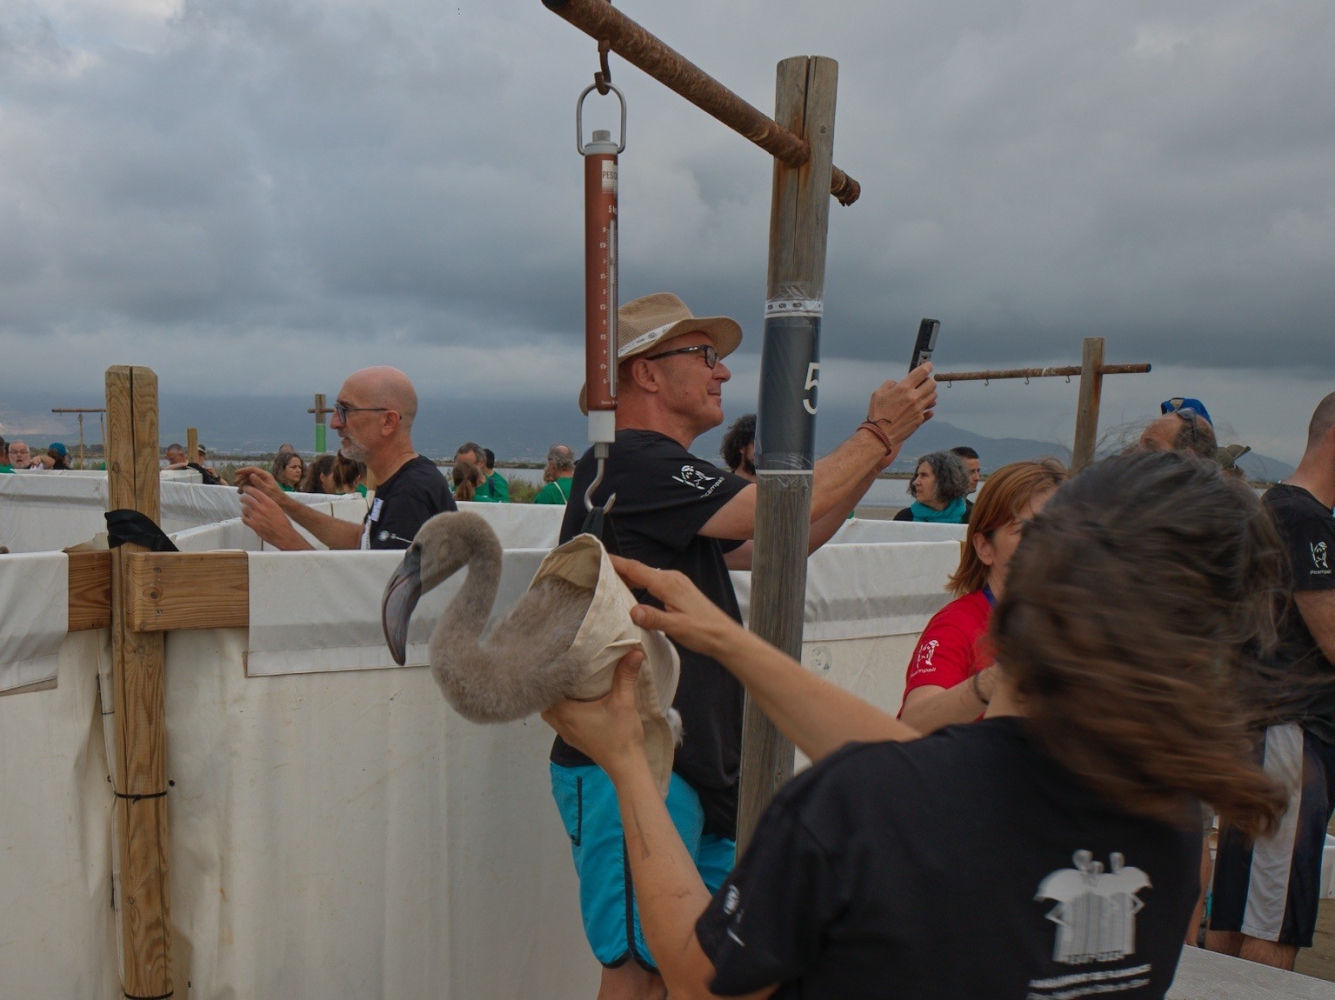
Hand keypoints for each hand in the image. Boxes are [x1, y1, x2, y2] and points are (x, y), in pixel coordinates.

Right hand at [233, 465, 284, 501]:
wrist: (281, 503)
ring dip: (243, 484)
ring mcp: (261, 482)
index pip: (252, 469)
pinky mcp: (260, 487)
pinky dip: (246, 488)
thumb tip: (251, 475)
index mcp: (266, 475)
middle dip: (241, 478)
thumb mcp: (266, 490)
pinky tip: (242, 493)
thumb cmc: (275, 497)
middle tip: (235, 483)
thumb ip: (259, 482)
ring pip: (249, 480)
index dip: (243, 470)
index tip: (235, 472)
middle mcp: (263, 477)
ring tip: (239, 492)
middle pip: (249, 474)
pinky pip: (250, 485)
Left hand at [239, 485, 304, 548]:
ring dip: (244, 508)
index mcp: (269, 502)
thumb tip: (262, 500)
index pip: (255, 491)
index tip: (246, 488)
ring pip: (244, 508)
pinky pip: (244, 519)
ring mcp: (256, 517)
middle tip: (243, 498)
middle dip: (243, 498)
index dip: (248, 489)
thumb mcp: (277, 508)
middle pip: (246, 499)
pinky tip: (246, 517)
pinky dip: (244, 517)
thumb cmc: (283, 523)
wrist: (284, 535)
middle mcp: (261, 508)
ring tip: (246, 509)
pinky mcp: (253, 525)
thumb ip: (268, 503)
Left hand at [541, 651, 647, 779]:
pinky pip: (561, 721)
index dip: (548, 677)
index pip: (546, 691)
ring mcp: (567, 734)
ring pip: (552, 713)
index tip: (555, 663)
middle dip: (551, 688)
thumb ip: (626, 676)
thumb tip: (634, 651)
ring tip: (569, 685)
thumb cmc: (621, 736)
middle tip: (562, 672)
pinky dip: (564, 711)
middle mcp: (561, 724)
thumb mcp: (624, 702)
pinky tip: (578, 703)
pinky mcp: (576, 740)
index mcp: (566, 713)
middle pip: (545, 702)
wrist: (626, 766)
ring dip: (557, 700)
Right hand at [611, 555, 742, 660]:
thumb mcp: (676, 628)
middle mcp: (672, 578)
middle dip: (618, 568)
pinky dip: (639, 582)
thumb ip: (654, 618)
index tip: (598, 556)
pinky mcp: (679, 589)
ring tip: (609, 579)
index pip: (636, 569)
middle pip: (639, 569)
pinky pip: (654, 580)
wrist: (724, 636)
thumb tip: (632, 611)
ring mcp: (676, 582)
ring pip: (646, 575)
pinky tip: (632, 590)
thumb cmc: (704, 632)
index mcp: (668, 584)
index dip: (616, 562)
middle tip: (596, 569)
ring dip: (628, 576)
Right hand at [866, 363, 937, 460]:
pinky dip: (928, 407)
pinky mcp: (920, 419)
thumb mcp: (877, 394)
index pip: (922, 372)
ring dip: (929, 393)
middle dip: (929, 381)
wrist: (880, 435)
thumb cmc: (876, 414)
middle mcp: (914, 397)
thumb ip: (889, 384)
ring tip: (921, 395)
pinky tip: (922, 407)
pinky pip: (930, 411)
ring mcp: (918, 409)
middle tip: (923, 382)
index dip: (927, 367)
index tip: (928, 365)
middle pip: (932, 384)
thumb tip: (897, 383)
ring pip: (933, 396)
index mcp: (903, 388)